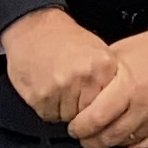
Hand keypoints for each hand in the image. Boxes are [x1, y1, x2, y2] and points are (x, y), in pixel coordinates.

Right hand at [2, 9, 115, 135]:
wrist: (32, 30)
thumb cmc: (63, 40)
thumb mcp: (96, 50)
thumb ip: (108, 78)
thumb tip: (115, 106)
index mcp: (102, 65)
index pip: (109, 104)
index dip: (99, 101)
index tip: (93, 95)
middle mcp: (82, 77)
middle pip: (88, 113)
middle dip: (81, 105)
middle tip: (72, 86)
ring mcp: (60, 88)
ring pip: (68, 117)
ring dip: (63, 107)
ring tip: (58, 85)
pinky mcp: (40, 97)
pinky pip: (49, 115)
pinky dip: (48, 106)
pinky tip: (48, 87)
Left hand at [80, 16, 147, 147]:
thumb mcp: (120, 53)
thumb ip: (100, 76)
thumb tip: (77, 91)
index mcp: (129, 86)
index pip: (96, 117)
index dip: (79, 125)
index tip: (72, 124)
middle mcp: (144, 107)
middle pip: (107, 135)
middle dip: (87, 138)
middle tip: (79, 134)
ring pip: (122, 145)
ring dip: (103, 147)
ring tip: (92, 142)